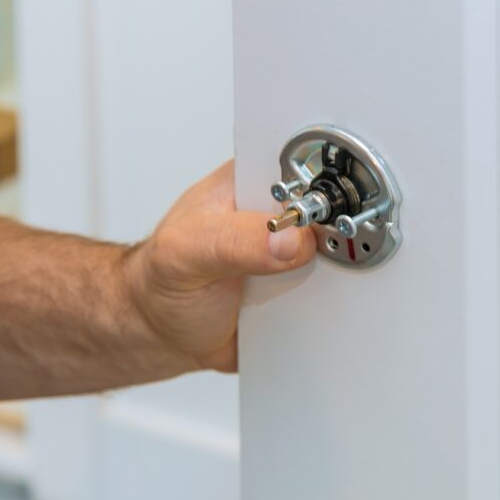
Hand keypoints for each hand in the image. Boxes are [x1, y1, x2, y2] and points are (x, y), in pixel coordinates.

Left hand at [123, 160, 315, 372]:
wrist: (161, 334)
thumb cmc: (161, 280)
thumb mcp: (185, 252)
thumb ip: (233, 241)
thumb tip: (290, 239)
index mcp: (249, 182)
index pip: (301, 165)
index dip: (324, 183)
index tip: (329, 212)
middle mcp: (275, 213)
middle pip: (330, 209)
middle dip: (338, 232)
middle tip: (329, 255)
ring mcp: (291, 251)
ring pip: (335, 255)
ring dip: (333, 275)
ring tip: (304, 287)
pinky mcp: (298, 288)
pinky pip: (326, 295)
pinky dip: (324, 306)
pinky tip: (307, 309)